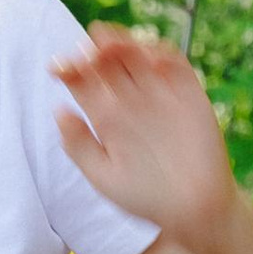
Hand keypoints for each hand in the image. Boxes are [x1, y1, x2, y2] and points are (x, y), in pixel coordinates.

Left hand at [54, 28, 239, 250]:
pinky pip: (175, 64)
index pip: (82, 81)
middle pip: (106, 61)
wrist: (195, 210)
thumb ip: (79, 146)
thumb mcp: (103, 177)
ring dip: (123, 43)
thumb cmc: (146, 198)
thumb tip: (58, 110)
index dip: (68, 68)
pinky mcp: (189, 94)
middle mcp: (130, 100)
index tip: (57, 69)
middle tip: (88, 52)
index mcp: (105, 117)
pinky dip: (163, 54)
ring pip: (137, 54)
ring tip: (109, 45)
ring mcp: (159, 94)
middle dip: (94, 49)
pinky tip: (150, 59)